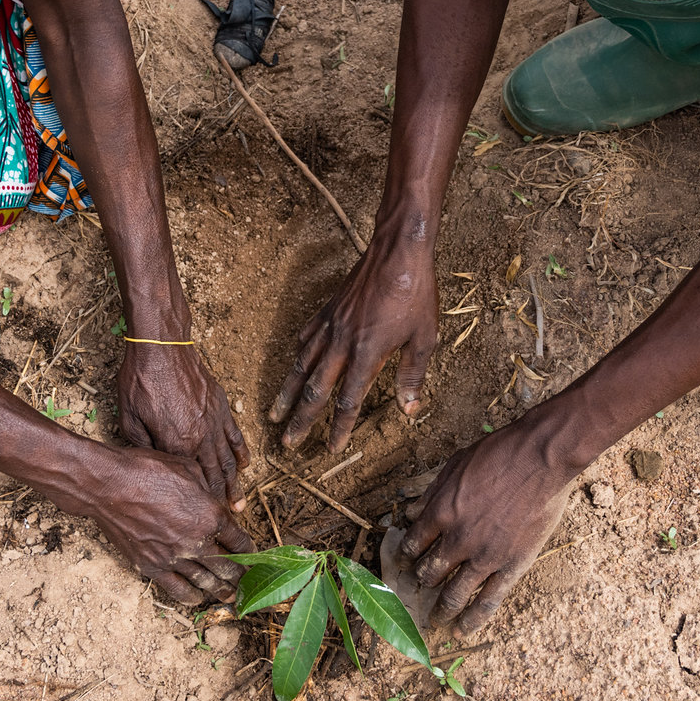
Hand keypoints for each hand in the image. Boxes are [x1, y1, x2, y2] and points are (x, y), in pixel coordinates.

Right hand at [78, 446, 257, 604]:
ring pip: (205, 582)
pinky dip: (191, 596)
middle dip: (241, 576)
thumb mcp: (188, 470)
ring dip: (221, 591)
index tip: (253, 556)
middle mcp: (197, 542)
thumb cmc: (148, 470)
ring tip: (231, 597)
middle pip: (227, 566)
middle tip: (248, 583)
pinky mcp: (151, 567)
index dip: (249, 550)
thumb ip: (207, 491)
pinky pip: (177, 589)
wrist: (109, 486)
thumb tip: (215, 502)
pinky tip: (198, 599)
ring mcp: (174, 558)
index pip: (239, 541)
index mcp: (211, 516)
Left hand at [118, 342, 250, 508]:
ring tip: (240, 502)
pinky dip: (241, 452)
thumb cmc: (140, 380)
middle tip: (230, 518)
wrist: (161, 346)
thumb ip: (141, 447)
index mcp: (176, 444)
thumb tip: (149, 467)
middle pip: (214, 475)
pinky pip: (234, 435)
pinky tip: (244, 465)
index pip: (191, 481)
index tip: (203, 518)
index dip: (199, 502)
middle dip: (222, 499)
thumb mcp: (129, 418)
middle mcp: (200, 437)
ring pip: (228, 459)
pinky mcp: (220, 406)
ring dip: (235, 483)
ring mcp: (213, 422)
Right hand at [269, 227, 437, 450]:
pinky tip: (294, 363)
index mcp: (368, 355)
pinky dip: (298, 354)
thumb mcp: (425, 338)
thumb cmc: (416, 294)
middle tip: (288, 443)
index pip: (348, 402)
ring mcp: (330, 326)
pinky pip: (306, 337)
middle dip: (301, 420)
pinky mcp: (327, 310)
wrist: (398, 252)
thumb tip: (408, 410)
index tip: (331, 449)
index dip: (339, 428)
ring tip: (274, 413)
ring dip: (288, 393)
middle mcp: (342, 344)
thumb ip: (412, 376)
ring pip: (302, 366)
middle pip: (316, 391)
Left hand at [400, 427, 571, 630]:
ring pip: (455, 592)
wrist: (540, 458)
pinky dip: (473, 618)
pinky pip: (489, 599)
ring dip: (441, 608)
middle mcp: (458, 540)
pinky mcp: (513, 565)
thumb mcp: (455, 465)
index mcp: (440, 513)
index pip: (413, 544)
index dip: (406, 555)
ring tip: (435, 620)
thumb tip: (409, 511)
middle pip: (430, 571)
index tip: (406, 562)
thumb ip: (431, 492)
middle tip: (420, 588)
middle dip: (422, 581)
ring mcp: (485, 556)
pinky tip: (462, 630)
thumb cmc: (498, 454)